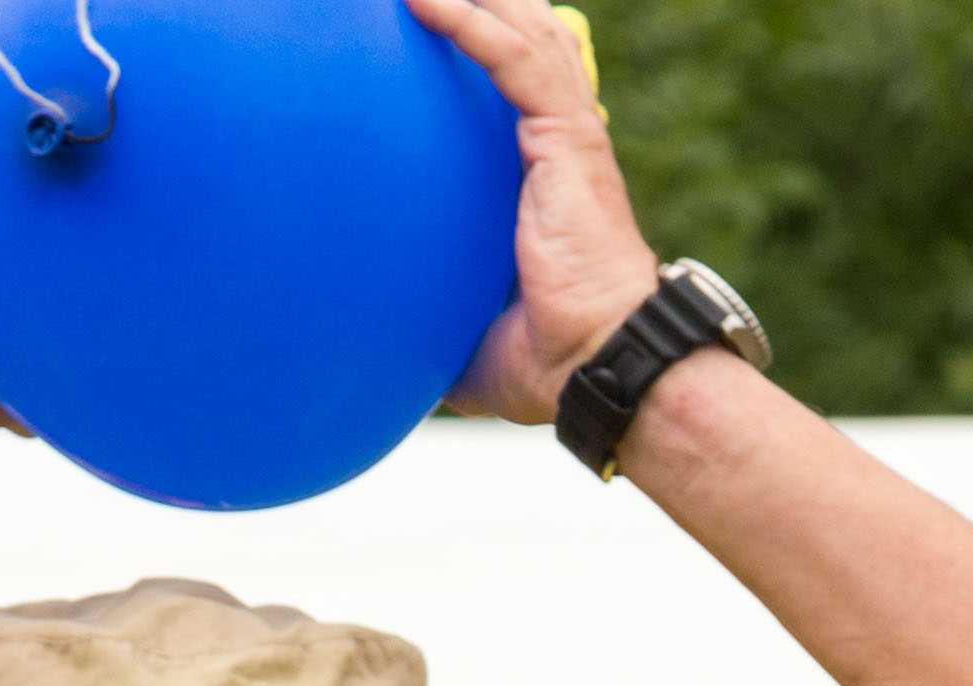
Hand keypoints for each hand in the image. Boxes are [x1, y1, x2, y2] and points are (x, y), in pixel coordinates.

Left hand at [402, 0, 662, 422]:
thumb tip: (378, 352)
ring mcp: (567, 131)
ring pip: (519, 30)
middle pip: (518, 35)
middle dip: (475, 2)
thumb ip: (430, 320)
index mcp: (542, 170)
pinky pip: (513, 58)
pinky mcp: (566, 135)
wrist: (594, 363)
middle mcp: (559, 137)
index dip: (474, 37)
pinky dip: (470, 22)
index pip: (508, 79)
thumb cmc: (545, 359)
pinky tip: (420, 1)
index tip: (417, 17)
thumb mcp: (468, 333)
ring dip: (469, 0)